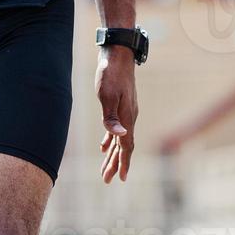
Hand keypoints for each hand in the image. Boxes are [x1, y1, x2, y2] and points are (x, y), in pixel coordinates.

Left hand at [96, 46, 137, 183]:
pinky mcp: (122, 105)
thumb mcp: (107, 95)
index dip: (122, 163)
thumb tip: (119, 137)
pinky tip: (104, 145)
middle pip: (123, 146)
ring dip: (112, 154)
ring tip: (105, 167)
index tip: (119, 178)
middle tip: (107, 180)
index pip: (126, 146)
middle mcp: (130, 118)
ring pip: (120, 139)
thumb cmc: (110, 74)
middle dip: (115, 163)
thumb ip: (111, 117)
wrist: (118, 55)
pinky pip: (118, 128)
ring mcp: (127, 112)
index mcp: (128, 118)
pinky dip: (111, 139)